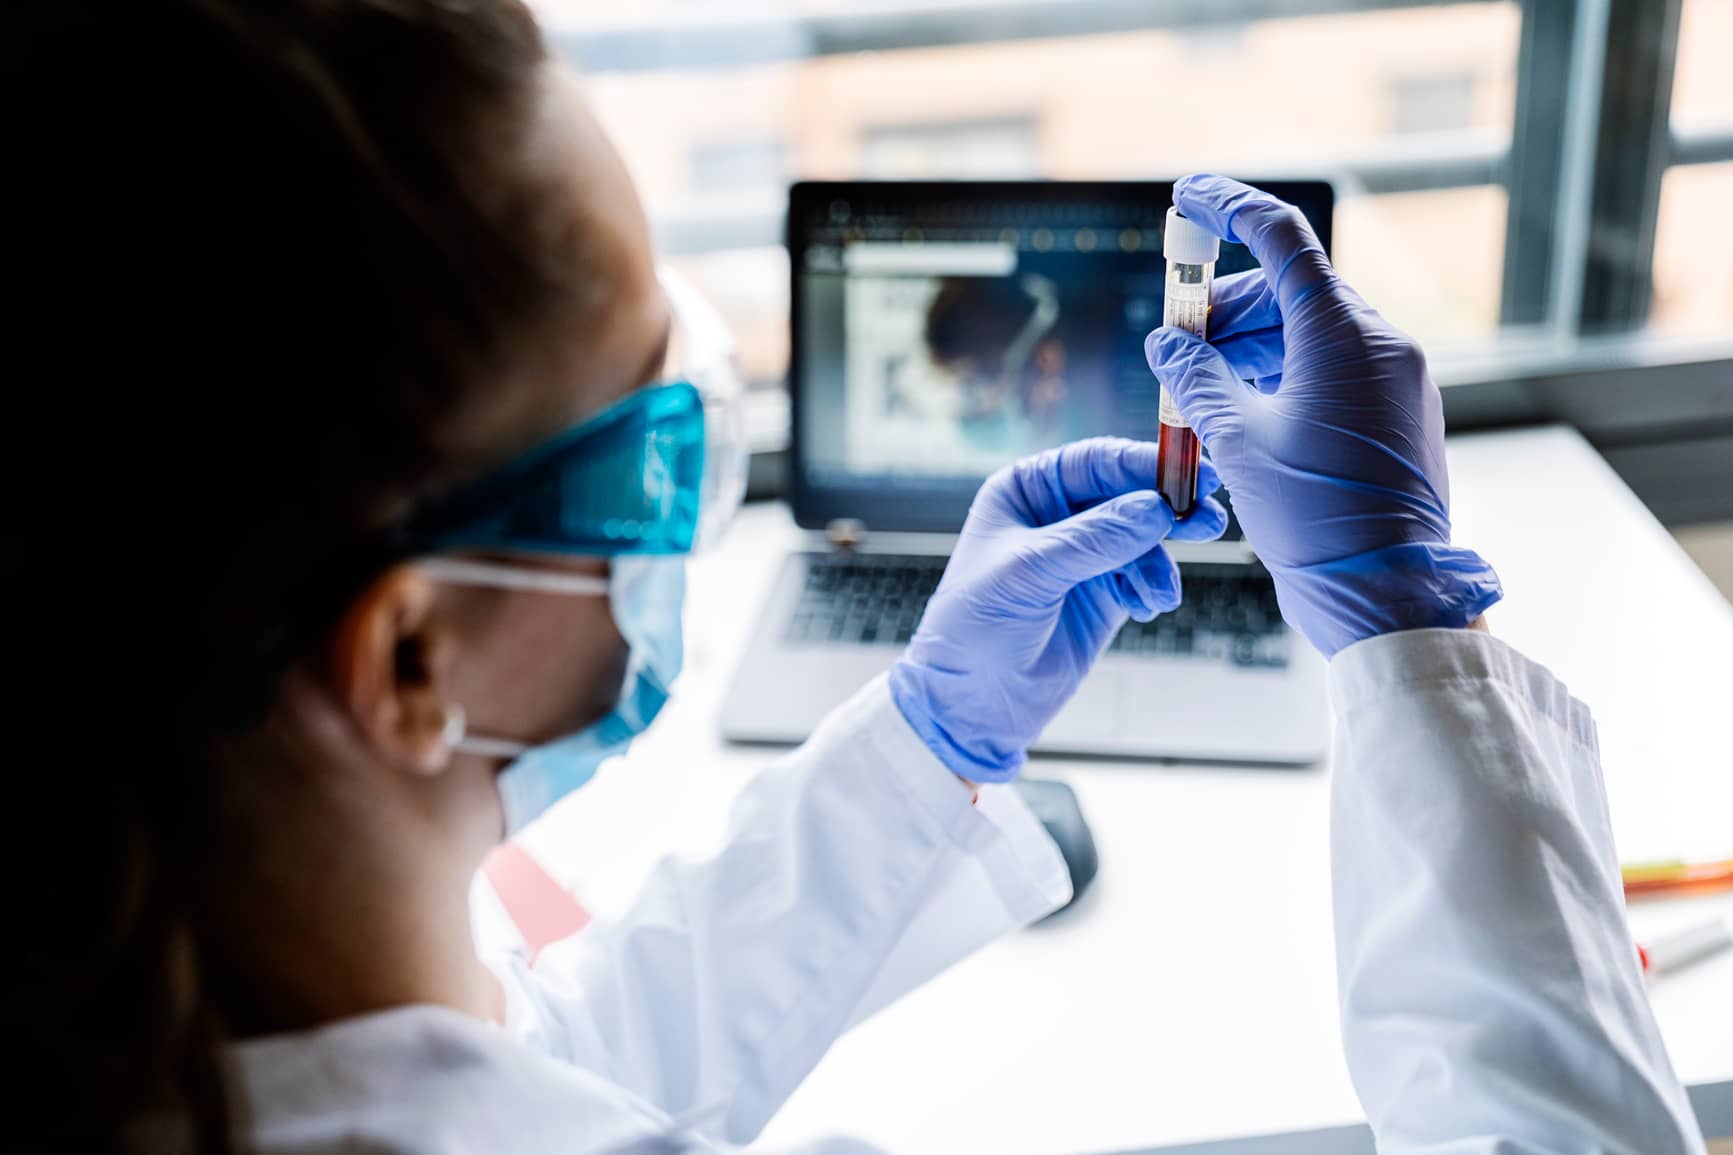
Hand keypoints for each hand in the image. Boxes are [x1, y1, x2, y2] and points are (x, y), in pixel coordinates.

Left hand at [889, 437, 1226, 782]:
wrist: (972, 703)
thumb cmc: (975, 627)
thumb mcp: (1028, 573)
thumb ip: (1094, 539)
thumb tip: (1157, 510)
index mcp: (1027, 490)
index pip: (1096, 462)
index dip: (1146, 464)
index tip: (1193, 474)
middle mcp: (1057, 514)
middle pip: (1130, 494)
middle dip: (1170, 510)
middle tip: (1210, 521)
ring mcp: (1084, 555)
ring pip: (1144, 538)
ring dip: (1161, 562)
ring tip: (1161, 593)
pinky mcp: (1103, 593)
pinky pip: (1145, 576)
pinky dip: (1153, 588)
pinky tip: (1145, 608)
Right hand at [1143, 174, 1501, 656]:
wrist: (1387, 593)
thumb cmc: (1315, 520)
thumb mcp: (1236, 441)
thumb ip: (1196, 377)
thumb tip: (1169, 341)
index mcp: (1342, 335)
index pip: (1279, 238)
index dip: (1227, 207)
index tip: (1187, 197)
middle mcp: (1380, 344)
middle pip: (1290, 291)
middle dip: (1225, 309)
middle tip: (1176, 347)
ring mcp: (1397, 379)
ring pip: (1310, 332)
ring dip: (1249, 347)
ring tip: (1200, 391)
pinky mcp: (1399, 413)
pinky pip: (1335, 369)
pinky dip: (1284, 375)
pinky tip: (1243, 412)